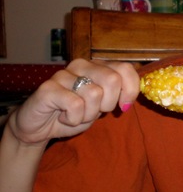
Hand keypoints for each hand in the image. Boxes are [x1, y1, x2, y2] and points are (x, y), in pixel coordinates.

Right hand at [7, 59, 138, 145]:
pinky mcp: (48, 88)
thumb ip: (118, 94)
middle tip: (94, 111)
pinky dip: (73, 118)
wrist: (40, 126)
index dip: (130, 90)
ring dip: (88, 114)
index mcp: (98, 66)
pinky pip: (75, 105)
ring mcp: (64, 74)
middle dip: (108, 104)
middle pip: (113, 80)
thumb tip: (132, 94)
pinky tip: (63, 116)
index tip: (124, 106)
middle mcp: (82, 65)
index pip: (126, 69)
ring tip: (76, 114)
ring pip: (94, 94)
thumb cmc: (75, 113)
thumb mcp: (103, 104)